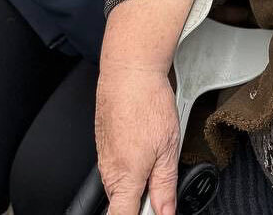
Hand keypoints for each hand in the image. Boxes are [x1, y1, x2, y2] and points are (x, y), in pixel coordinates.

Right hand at [96, 64, 179, 214]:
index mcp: (125, 178)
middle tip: (162, 181)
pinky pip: (116, 163)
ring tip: (156, 151)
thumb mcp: (169, 147)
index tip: (152, 211)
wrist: (130, 71)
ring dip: (139, 177)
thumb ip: (165, 185)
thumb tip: (165, 212)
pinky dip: (132, 160)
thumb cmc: (148, 103)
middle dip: (142, 198)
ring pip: (121, 181)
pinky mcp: (104, 141)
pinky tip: (146, 140)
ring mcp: (103, 155)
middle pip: (123, 202)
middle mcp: (109, 171)